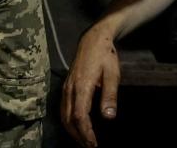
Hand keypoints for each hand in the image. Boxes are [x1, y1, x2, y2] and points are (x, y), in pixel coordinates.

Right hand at [62, 25, 120, 146]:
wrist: (92, 40)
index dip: (86, 133)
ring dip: (72, 131)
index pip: (80, 116)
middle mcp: (70, 90)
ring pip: (64, 116)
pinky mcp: (65, 87)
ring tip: (84, 141)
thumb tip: (109, 117)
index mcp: (82, 87)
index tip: (93, 143)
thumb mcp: (113, 74)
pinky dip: (68, 122)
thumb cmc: (105, 56)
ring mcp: (66, 88)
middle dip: (78, 136)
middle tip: (89, 146)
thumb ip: (110, 95)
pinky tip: (76, 127)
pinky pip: (63, 109)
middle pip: (69, 119)